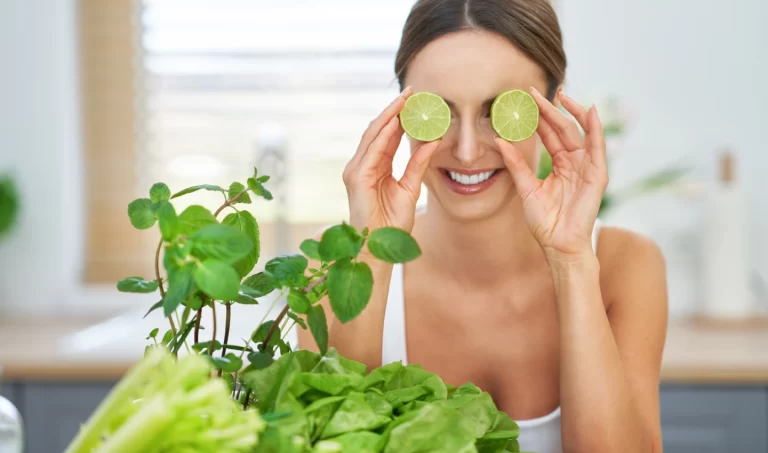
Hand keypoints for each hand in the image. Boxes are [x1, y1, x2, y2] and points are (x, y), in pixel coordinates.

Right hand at [343, 87, 440, 232]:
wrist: (380, 247)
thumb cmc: (392, 223)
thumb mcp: (411, 187)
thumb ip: (419, 164)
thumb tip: (434, 140)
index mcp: (374, 167)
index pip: (386, 136)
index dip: (399, 117)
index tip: (415, 101)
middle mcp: (362, 166)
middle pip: (378, 131)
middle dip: (394, 110)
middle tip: (411, 92)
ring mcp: (356, 171)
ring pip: (373, 136)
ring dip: (389, 116)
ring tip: (404, 100)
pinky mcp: (357, 178)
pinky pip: (372, 151)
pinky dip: (384, 136)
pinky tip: (396, 122)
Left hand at [494, 87, 607, 257]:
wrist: (558, 244)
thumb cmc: (545, 221)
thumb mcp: (526, 188)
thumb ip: (516, 164)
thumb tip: (500, 141)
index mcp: (560, 164)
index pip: (549, 134)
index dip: (539, 117)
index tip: (525, 100)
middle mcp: (574, 162)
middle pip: (563, 128)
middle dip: (551, 109)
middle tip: (535, 91)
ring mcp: (587, 167)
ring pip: (580, 132)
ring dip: (572, 112)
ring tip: (560, 95)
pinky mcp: (597, 175)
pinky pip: (597, 147)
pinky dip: (595, 129)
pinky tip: (590, 112)